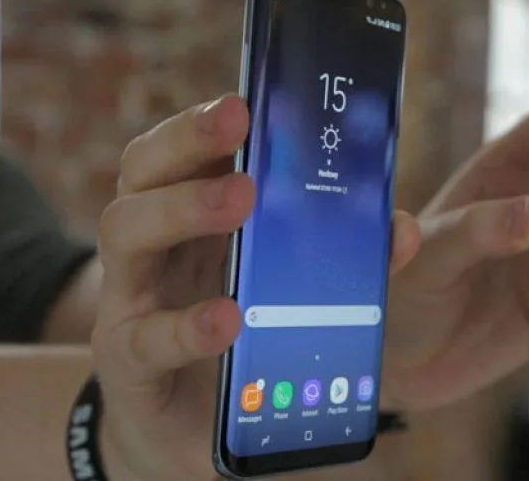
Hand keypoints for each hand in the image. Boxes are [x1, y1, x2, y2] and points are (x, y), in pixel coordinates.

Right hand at [91, 95, 420, 479]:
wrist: (196, 427)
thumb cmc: (245, 339)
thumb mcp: (286, 288)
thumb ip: (339, 256)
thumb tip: (402, 230)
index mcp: (188, 216)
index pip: (181, 152)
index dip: (205, 122)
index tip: (246, 101)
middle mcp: (151, 245)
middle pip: (143, 172)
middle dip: (189, 140)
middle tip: (239, 123)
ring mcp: (129, 298)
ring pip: (126, 230)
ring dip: (183, 207)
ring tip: (241, 200)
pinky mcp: (127, 361)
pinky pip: (144, 338)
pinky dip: (187, 325)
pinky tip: (228, 318)